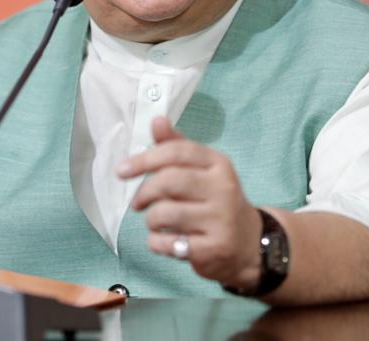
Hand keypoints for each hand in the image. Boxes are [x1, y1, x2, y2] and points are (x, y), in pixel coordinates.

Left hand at [117, 117, 262, 289]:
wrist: (247, 242)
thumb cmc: (214, 199)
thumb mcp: (201, 169)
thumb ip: (176, 146)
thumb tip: (156, 120)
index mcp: (218, 163)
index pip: (176, 152)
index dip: (144, 159)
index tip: (121, 171)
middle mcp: (223, 188)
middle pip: (169, 181)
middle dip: (144, 192)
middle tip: (137, 203)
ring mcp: (221, 219)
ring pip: (166, 214)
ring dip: (150, 220)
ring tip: (155, 222)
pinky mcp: (215, 248)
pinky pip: (169, 243)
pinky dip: (156, 243)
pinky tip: (164, 241)